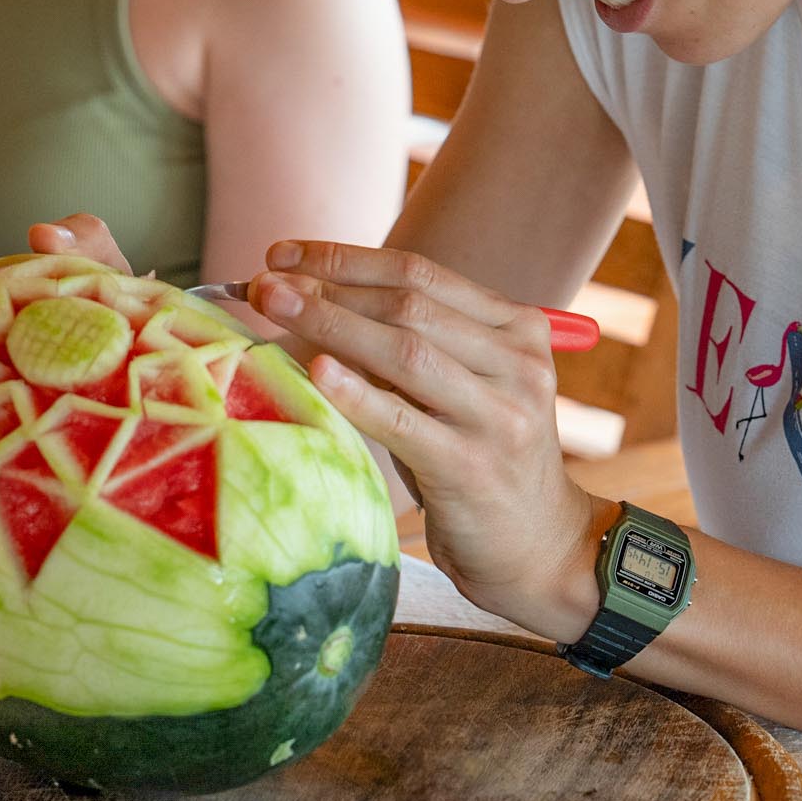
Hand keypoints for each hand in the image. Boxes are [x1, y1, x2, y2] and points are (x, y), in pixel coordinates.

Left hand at [247, 241, 602, 634]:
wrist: (538, 546)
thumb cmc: (478, 457)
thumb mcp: (460, 387)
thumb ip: (409, 342)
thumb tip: (306, 297)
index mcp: (518, 329)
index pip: (420, 273)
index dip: (346, 258)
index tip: (282, 254)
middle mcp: (517, 364)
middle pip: (409, 306)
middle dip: (327, 287)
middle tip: (263, 282)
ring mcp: (501, 416)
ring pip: (405, 352)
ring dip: (330, 323)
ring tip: (273, 306)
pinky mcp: (473, 467)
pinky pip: (403, 420)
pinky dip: (356, 392)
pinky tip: (317, 370)